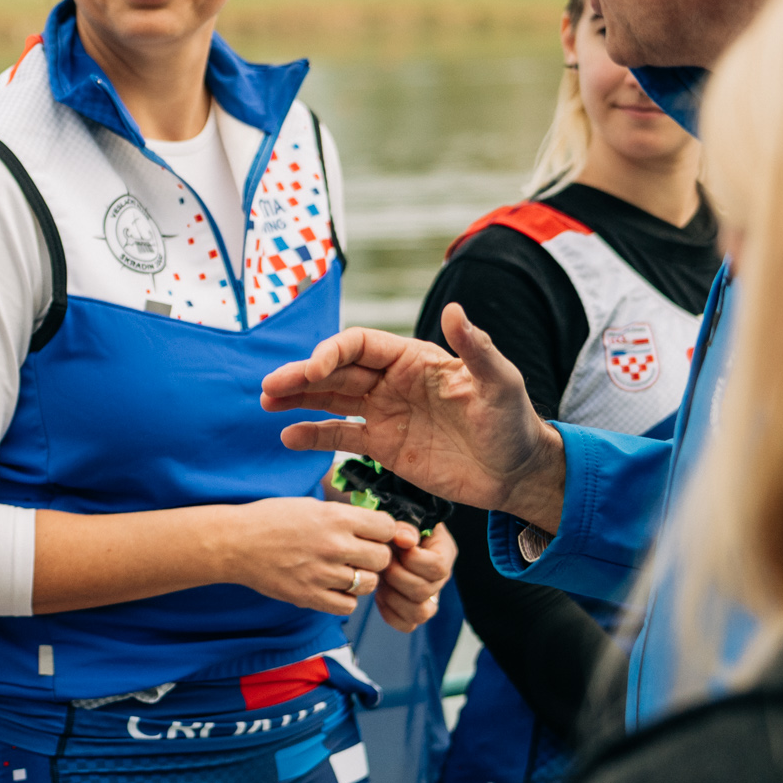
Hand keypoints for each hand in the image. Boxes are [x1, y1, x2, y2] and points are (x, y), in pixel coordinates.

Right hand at [220, 498, 414, 614]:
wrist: (235, 543)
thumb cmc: (271, 519)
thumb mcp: (311, 505)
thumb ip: (344, 516)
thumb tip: (377, 526)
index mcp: (335, 517)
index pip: (387, 528)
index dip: (384, 532)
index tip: (374, 535)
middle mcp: (333, 545)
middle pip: (383, 558)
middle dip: (375, 557)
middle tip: (360, 555)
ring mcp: (322, 574)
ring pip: (369, 584)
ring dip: (362, 579)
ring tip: (343, 571)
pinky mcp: (310, 596)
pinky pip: (348, 605)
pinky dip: (346, 598)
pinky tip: (333, 587)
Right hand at [262, 303, 564, 528]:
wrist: (517, 473)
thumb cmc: (513, 423)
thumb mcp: (499, 383)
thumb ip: (476, 347)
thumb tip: (453, 309)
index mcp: (414, 359)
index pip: (360, 346)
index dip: (331, 353)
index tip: (312, 370)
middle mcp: (393, 381)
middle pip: (336, 371)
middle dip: (301, 376)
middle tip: (269, 386)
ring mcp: (385, 412)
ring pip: (330, 399)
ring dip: (297, 399)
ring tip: (265, 403)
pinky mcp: (384, 445)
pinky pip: (340, 436)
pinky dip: (313, 435)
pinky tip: (287, 436)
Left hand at [376, 525, 457, 632]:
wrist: (385, 538)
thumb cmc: (395, 526)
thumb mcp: (401, 517)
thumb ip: (404, 526)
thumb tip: (406, 540)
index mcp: (444, 552)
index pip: (437, 566)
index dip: (412, 560)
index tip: (396, 547)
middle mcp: (440, 578)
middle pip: (424, 591)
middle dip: (396, 577)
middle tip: (382, 563)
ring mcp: (429, 597)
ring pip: (419, 614)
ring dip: (393, 597)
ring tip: (381, 580)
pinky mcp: (413, 610)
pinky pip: (406, 625)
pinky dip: (389, 612)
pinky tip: (380, 594)